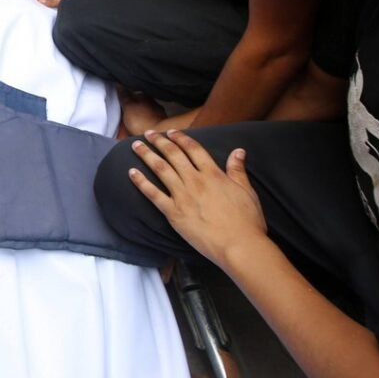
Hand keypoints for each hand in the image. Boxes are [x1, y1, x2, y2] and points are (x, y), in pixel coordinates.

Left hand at [128, 130, 265, 266]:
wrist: (239, 245)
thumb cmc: (247, 221)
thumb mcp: (247, 191)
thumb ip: (238, 170)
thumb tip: (238, 150)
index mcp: (213, 174)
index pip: (193, 149)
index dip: (181, 138)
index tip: (171, 132)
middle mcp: (195, 181)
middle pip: (173, 155)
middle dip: (159, 141)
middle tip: (148, 133)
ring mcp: (183, 196)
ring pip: (160, 169)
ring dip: (146, 155)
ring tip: (135, 145)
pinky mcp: (173, 213)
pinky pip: (153, 194)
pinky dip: (141, 182)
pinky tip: (131, 172)